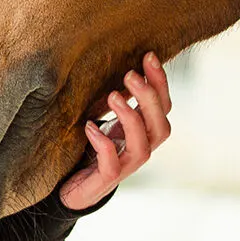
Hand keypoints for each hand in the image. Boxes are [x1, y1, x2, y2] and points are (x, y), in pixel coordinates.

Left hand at [58, 53, 172, 210]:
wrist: (76, 184)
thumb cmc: (95, 146)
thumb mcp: (109, 118)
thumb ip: (120, 98)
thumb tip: (124, 62)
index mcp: (145, 130)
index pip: (163, 105)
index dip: (160, 82)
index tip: (149, 56)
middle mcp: (142, 148)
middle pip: (160, 125)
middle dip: (149, 98)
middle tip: (130, 74)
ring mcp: (127, 165)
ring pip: (142, 146)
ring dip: (130, 118)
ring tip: (112, 96)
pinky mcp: (107, 179)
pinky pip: (112, 165)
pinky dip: (103, 145)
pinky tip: (90, 127)